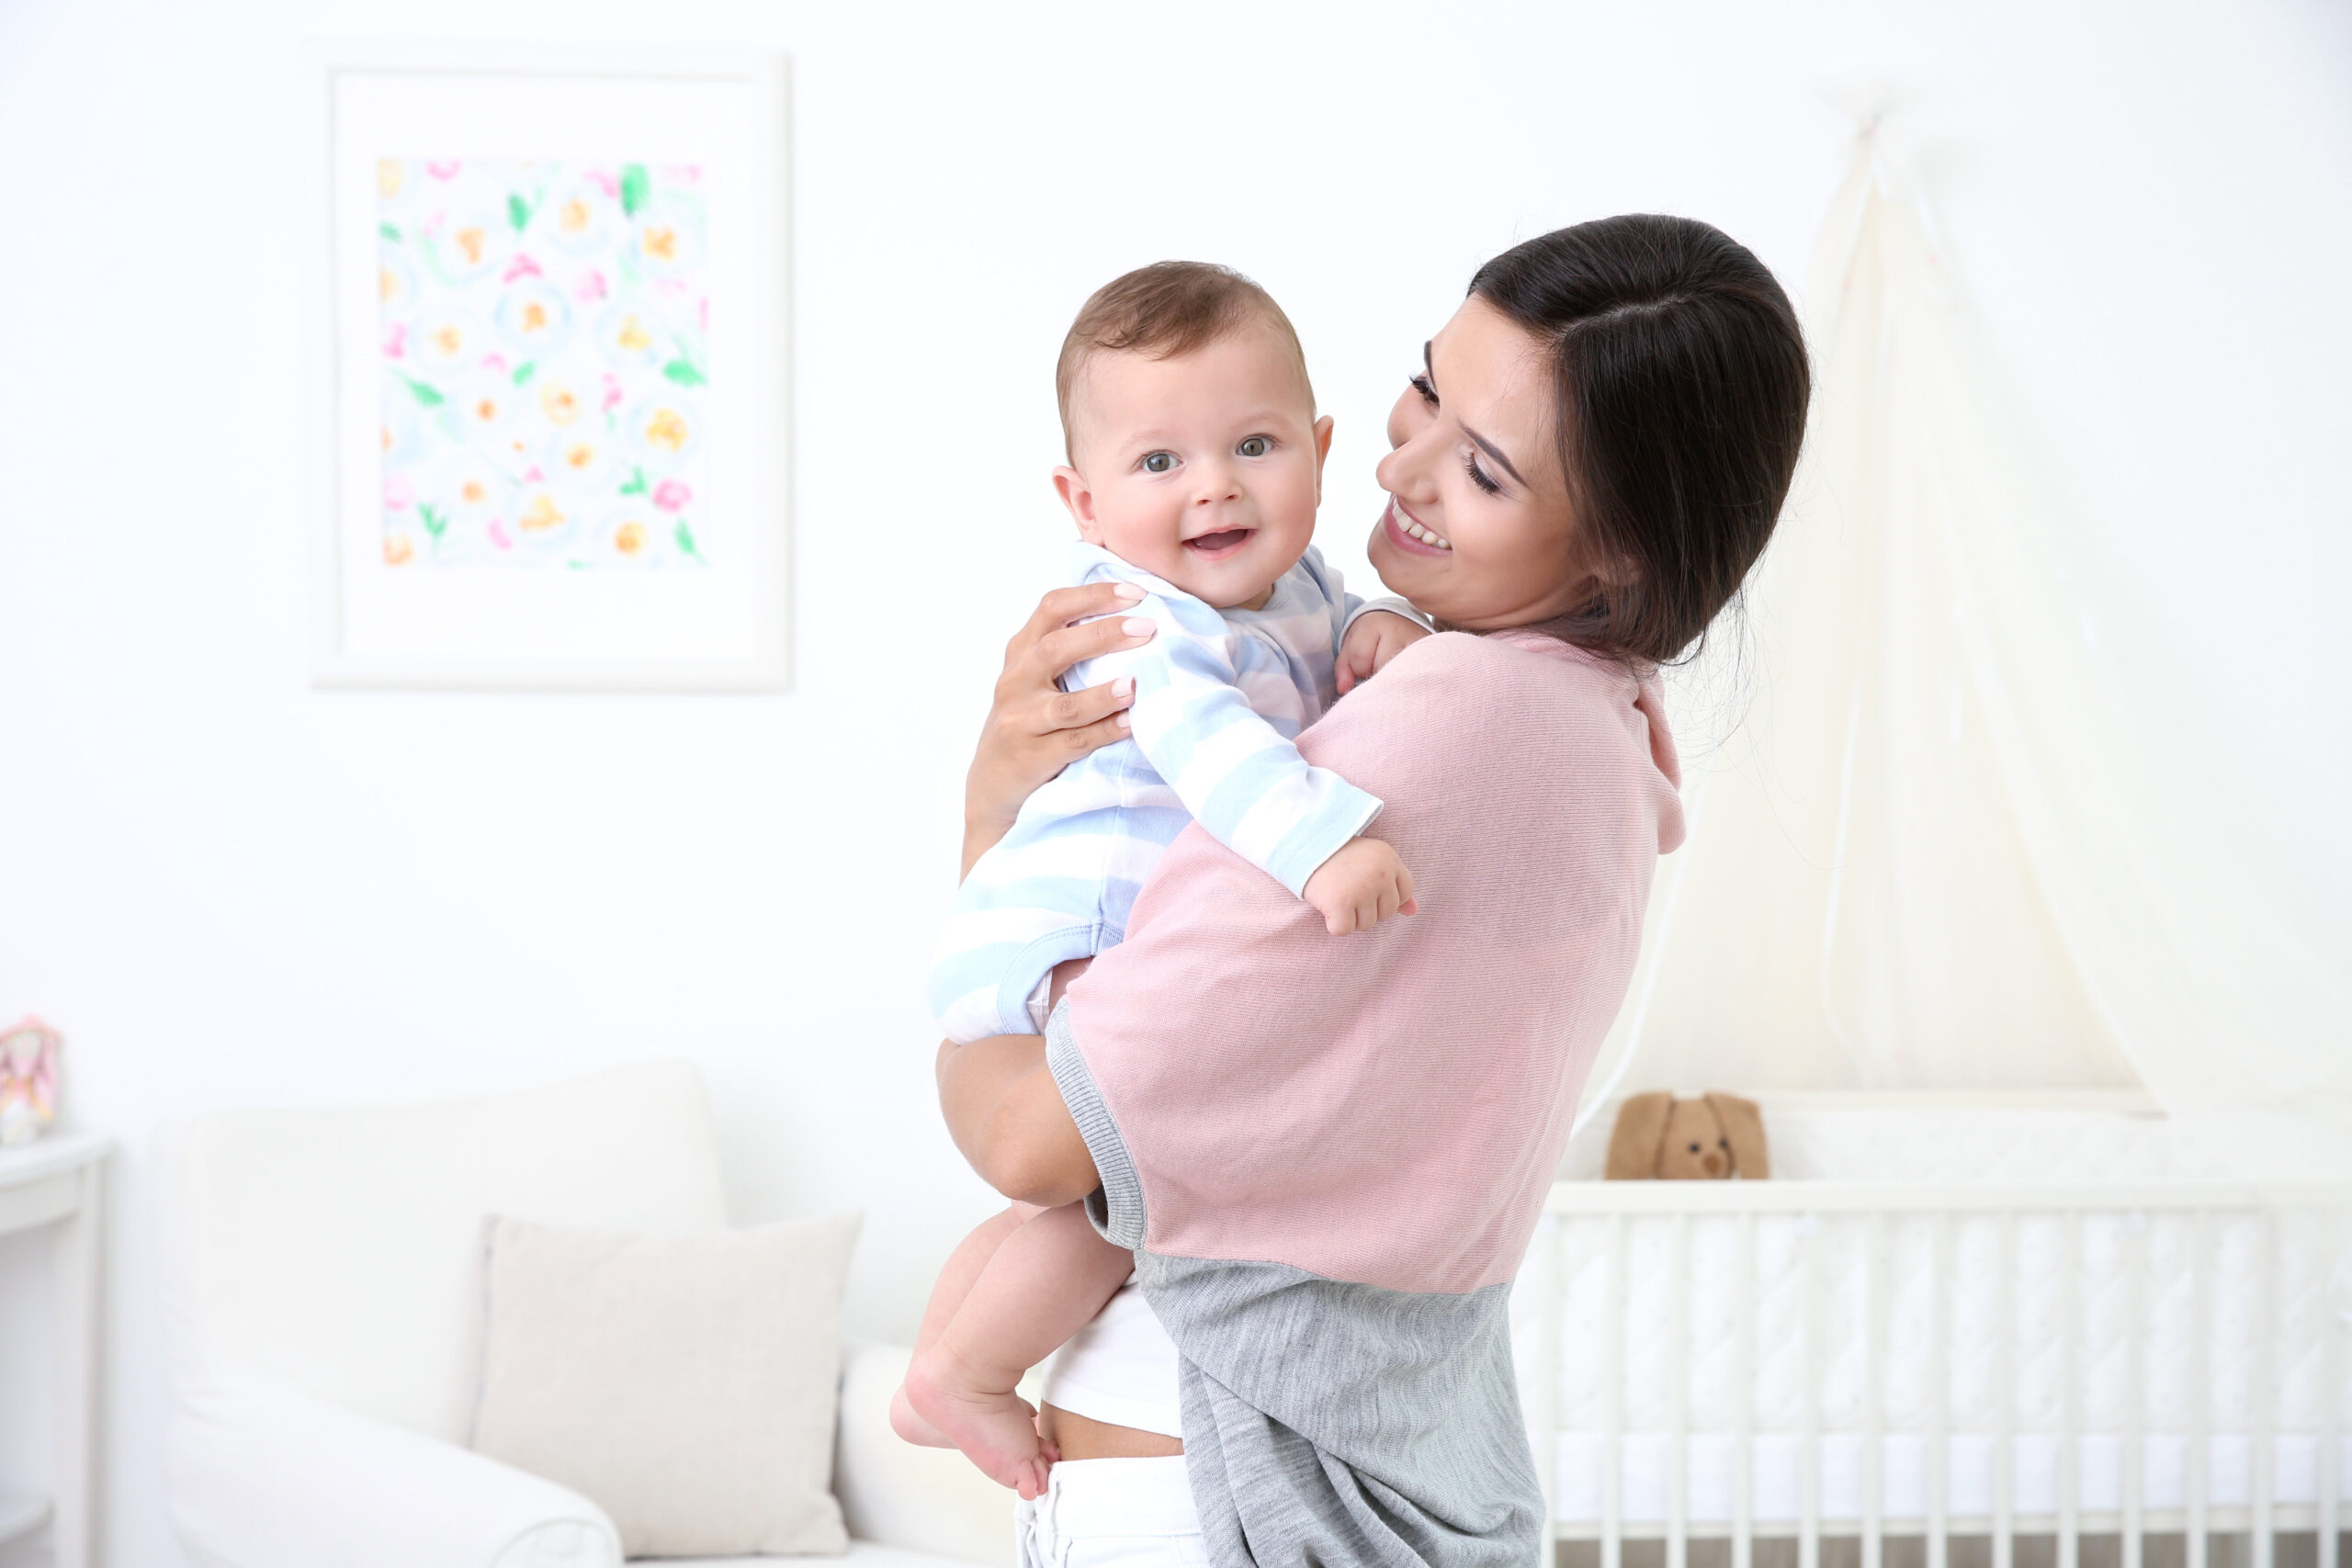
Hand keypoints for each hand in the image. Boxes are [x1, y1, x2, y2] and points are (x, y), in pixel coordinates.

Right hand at [965, 583, 1157, 876]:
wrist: (993, 782)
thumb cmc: (1029, 719)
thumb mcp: (1035, 677)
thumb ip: (1067, 646)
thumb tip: (1132, 613)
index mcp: (1021, 652)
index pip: (1052, 608)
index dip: (1092, 596)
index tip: (1135, 592)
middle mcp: (1016, 682)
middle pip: (1056, 648)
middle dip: (1103, 634)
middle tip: (1147, 627)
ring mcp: (1021, 721)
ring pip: (1064, 705)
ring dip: (1102, 694)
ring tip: (1135, 684)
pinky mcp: (1032, 758)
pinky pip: (1073, 743)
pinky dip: (1105, 732)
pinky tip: (1131, 725)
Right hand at [1302, 837, 1418, 934]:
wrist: (1302, 843)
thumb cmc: (1338, 854)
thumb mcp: (1371, 861)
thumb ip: (1395, 884)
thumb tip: (1413, 912)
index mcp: (1390, 859)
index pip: (1405, 893)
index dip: (1385, 896)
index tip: (1367, 886)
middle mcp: (1380, 875)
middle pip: (1387, 913)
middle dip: (1368, 908)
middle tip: (1348, 889)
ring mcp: (1361, 890)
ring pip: (1366, 925)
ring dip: (1350, 916)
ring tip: (1337, 894)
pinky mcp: (1340, 904)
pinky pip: (1344, 930)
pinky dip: (1333, 924)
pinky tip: (1327, 905)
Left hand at [1335, 610, 1432, 694]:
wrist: (1400, 620)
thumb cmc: (1371, 638)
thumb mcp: (1352, 646)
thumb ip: (1344, 669)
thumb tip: (1344, 689)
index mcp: (1374, 624)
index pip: (1361, 658)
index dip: (1359, 669)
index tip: (1364, 666)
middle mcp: (1398, 630)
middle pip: (1382, 667)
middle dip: (1377, 675)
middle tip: (1379, 669)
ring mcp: (1418, 641)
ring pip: (1401, 674)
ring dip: (1394, 679)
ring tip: (1392, 670)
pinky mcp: (1432, 653)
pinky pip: (1417, 675)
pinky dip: (1409, 680)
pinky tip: (1406, 675)